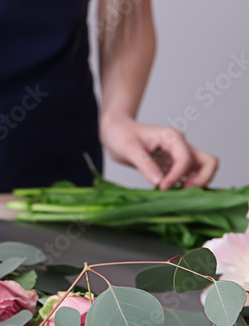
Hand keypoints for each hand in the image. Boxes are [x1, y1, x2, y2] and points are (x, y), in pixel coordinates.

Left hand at [100, 116, 218, 189]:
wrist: (116, 132)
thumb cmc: (121, 134)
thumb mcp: (129, 148)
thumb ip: (144, 164)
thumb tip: (159, 182)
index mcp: (172, 137)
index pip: (185, 159)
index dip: (177, 175)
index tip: (162, 187)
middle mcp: (181, 146)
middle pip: (208, 162)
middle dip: (201, 179)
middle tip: (182, 191)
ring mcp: (180, 156)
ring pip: (203, 170)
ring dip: (196, 183)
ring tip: (176, 193)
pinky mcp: (174, 166)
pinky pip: (190, 177)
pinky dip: (186, 185)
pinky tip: (171, 191)